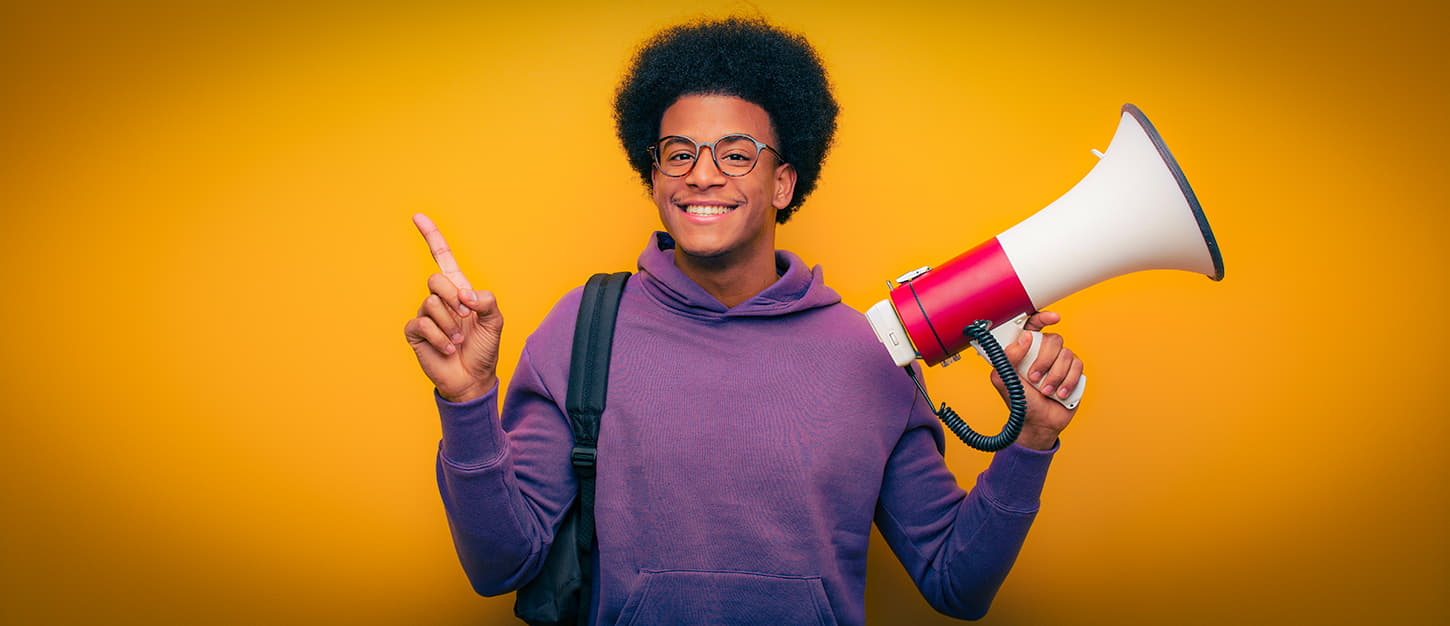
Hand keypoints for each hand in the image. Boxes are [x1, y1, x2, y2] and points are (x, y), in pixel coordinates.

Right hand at [403, 213, 503, 402]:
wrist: (472, 378)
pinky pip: (422, 324)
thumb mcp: (496, 322)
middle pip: (435, 279)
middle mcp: (439, 298)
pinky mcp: (415, 332)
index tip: (417, 216)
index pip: (442, 256)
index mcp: (459, 289)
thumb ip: (487, 301)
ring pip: (431, 303)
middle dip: (453, 299)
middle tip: (465, 318)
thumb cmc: (484, 349)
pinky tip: (448, 349)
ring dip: (450, 324)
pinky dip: (441, 338)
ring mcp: (425, 315)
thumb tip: (465, 296)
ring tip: (459, 340)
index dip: (431, 236)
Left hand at [991, 311, 1082, 450]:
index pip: (1034, 325)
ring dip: (1055, 376)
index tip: (1054, 318)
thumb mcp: (1005, 379)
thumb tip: (1024, 338)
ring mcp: (1060, 361)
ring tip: (1045, 391)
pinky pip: (1078, 366)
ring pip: (1066, 354)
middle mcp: (1043, 352)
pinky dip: (1068, 381)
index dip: (1043, 317)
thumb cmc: (1020, 401)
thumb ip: (1008, 357)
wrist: (1038, 423)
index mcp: (1025, 350)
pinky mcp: (1074, 372)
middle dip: (1044, 361)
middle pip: (1053, 340)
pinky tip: (1059, 393)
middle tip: (1034, 378)